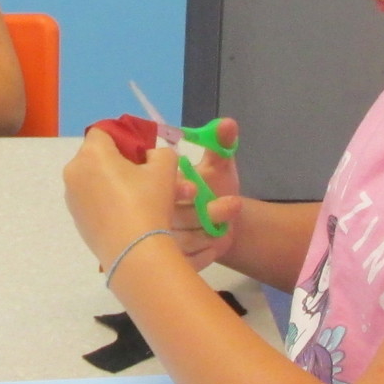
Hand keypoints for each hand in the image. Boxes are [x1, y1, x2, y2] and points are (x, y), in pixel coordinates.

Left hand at [64, 129, 183, 267]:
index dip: (125, 137)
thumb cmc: (148, 203)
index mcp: (91, 153)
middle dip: (120, 161)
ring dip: (114, 182)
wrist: (134, 252)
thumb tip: (151, 156)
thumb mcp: (165, 169)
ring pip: (94, 179)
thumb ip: (160, 153)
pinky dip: (107, 201)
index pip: (104, 131)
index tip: (143, 152)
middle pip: (97, 156)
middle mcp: (74, 171)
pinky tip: (128, 214)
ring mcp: (72, 197)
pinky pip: (92, 200)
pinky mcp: (76, 219)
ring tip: (140, 197)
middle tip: (144, 174)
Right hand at [170, 117, 241, 265]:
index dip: (179, 189)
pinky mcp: (173, 259)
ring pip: (180, 241)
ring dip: (207, 234)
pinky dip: (206, 252)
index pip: (161, 188)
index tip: (200, 188)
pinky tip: (220, 242)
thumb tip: (228, 123)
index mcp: (157, 185)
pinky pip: (187, 260)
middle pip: (172, 217)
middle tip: (232, 205)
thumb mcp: (218, 164)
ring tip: (227, 227)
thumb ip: (221, 145)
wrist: (222, 220)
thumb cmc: (215, 188)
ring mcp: (160, 239)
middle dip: (204, 213)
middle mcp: (152, 212)